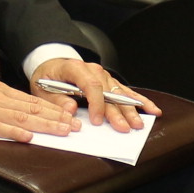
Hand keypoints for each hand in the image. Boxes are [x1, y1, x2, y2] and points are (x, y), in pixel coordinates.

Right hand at [0, 74, 77, 141]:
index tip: (69, 115)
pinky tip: (29, 137)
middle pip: (33, 109)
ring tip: (61, 131)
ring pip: (22, 118)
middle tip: (74, 125)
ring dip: (44, 125)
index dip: (53, 108)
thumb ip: (3, 100)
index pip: (32, 101)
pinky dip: (15, 132)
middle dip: (57, 117)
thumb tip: (23, 111)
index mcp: (1, 91)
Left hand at [34, 55, 158, 132]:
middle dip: (118, 112)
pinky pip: (126, 91)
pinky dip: (139, 100)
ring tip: (139, 124)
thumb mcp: (42, 88)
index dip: (96, 104)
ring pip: (120, 93)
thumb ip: (56, 100)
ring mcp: (103, 76)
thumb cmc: (47, 77)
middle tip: (125, 128)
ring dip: (131, 109)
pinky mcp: (109, 82)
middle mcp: (93, 70)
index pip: (91, 84)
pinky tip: (151, 109)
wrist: (52, 64)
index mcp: (75, 68)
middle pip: (109, 92)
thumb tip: (71, 109)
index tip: (97, 121)